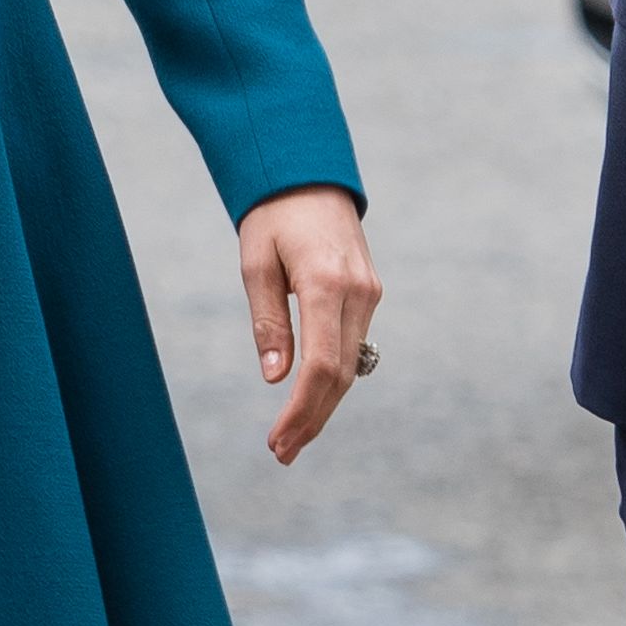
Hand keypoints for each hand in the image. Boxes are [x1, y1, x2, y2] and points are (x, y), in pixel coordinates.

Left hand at [237, 184, 380, 466]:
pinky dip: (334, 375)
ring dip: (324, 402)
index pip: (321, 366)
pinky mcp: (369, 290)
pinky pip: (354, 343)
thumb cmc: (273, 215)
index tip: (278, 442)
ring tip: (292, 435)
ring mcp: (369, 291)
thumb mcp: (256, 264)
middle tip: (282, 453)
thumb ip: (268, 322)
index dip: (302, 411)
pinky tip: (311, 395)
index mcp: (326, 284)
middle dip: (313, 419)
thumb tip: (276, 378)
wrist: (309, 173)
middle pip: (341, 375)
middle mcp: (357, 291)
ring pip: (351, 364)